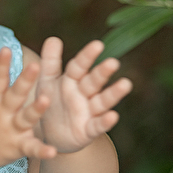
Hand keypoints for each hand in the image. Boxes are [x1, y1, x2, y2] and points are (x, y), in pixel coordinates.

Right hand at [0, 48, 56, 169]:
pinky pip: (31, 148)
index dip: (1, 64)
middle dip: (24, 81)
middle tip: (35, 66)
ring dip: (36, 110)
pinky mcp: (18, 147)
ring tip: (47, 100)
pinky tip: (52, 151)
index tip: (6, 49)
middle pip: (14, 95)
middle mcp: (2, 113)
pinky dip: (41, 150)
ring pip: (25, 118)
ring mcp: (10, 130)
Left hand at [36, 37, 131, 152]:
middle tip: (113, 62)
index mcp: (72, 80)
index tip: (97, 44)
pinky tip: (113, 116)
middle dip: (102, 72)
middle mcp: (83, 94)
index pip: (80, 66)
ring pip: (102, 101)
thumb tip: (54, 38)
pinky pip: (98, 125)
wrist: (49, 134)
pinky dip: (105, 121)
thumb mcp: (46, 81)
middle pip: (93, 81)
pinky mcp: (88, 131)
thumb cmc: (50, 102)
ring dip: (113, 93)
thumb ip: (50, 61)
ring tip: (126, 84)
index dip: (87, 56)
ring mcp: (88, 112)